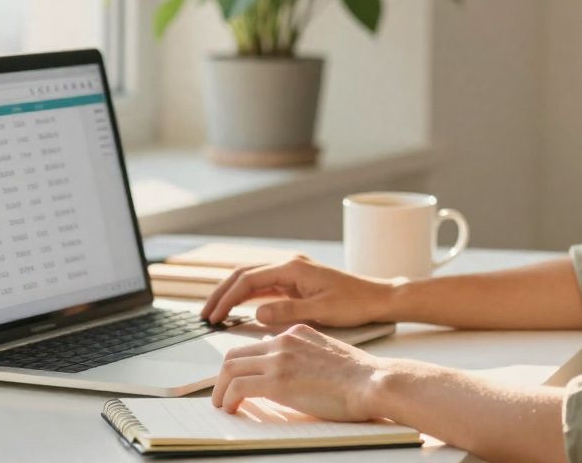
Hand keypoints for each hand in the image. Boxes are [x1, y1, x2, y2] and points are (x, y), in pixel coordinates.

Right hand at [200, 257, 398, 325]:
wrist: (377, 297)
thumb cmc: (354, 304)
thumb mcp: (321, 311)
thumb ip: (287, 312)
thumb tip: (256, 313)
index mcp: (292, 267)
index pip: (249, 279)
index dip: (228, 298)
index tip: (214, 316)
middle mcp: (289, 264)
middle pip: (243, 274)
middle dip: (221, 293)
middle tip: (204, 314)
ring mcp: (291, 272)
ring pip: (251, 279)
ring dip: (231, 293)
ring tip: (214, 312)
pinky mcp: (295, 281)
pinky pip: (263, 286)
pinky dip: (246, 297)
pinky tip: (237, 310)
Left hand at [211, 324, 385, 420]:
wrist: (372, 381)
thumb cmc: (359, 376)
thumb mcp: (327, 353)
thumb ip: (304, 355)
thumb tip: (288, 367)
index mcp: (297, 332)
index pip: (257, 345)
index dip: (242, 364)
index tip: (238, 379)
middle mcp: (284, 340)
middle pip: (237, 353)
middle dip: (224, 376)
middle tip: (222, 393)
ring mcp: (279, 359)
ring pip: (231, 368)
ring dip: (220, 389)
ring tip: (222, 404)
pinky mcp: (277, 381)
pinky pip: (238, 388)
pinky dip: (227, 399)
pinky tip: (231, 408)